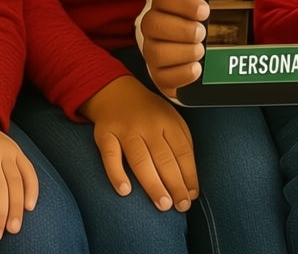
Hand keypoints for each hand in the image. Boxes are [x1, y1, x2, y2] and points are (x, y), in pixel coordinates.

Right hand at [81, 76, 198, 211]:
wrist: (116, 91)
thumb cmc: (148, 112)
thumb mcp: (170, 117)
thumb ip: (181, 142)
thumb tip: (190, 180)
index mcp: (168, 120)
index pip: (182, 151)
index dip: (189, 174)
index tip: (192, 195)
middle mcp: (148, 124)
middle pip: (164, 158)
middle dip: (175, 184)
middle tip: (181, 205)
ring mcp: (126, 129)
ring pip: (141, 160)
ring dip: (153, 184)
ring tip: (163, 204)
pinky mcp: (105, 134)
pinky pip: (110, 156)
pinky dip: (117, 173)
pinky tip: (125, 191)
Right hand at [139, 0, 208, 98]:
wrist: (193, 50)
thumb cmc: (201, 24)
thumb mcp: (206, 8)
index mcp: (164, 4)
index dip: (184, 3)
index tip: (205, 11)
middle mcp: (153, 27)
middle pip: (154, 23)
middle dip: (182, 29)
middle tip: (202, 33)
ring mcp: (152, 50)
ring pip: (156, 52)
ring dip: (183, 52)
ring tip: (200, 51)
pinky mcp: (158, 74)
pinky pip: (163, 76)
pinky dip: (182, 73)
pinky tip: (197, 68)